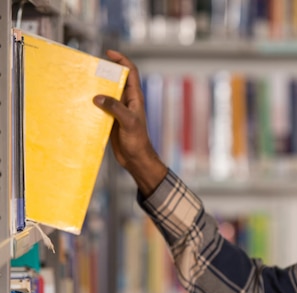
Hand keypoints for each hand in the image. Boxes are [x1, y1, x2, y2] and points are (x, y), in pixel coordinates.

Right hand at [93, 50, 167, 195]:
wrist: (136, 158)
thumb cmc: (138, 141)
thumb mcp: (128, 122)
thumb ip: (115, 108)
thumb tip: (98, 97)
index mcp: (135, 98)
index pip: (131, 72)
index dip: (122, 60)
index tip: (109, 53)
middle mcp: (127, 101)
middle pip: (115, 80)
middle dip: (104, 72)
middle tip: (89, 67)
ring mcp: (118, 110)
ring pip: (106, 93)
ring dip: (96, 88)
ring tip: (81, 82)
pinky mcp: (111, 119)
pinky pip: (100, 107)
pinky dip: (92, 103)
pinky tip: (81, 103)